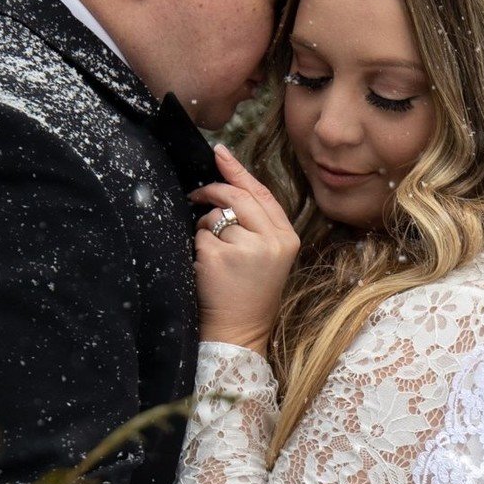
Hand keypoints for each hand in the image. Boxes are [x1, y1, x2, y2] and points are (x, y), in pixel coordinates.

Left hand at [188, 145, 299, 354]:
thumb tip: (229, 184)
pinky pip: (200, 236)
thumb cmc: (250, 291)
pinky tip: (207, 268)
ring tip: (213, 255)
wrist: (240, 330)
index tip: (221, 152)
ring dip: (205, 229)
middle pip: (238, 197)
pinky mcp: (221, 258)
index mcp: (287, 238)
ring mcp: (247, 250)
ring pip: (216, 217)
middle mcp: (271, 241)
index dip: (239, 170)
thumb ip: (258, 223)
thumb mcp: (268, 255)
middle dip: (213, 192)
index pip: (262, 194)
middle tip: (197, 196)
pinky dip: (197, 247)